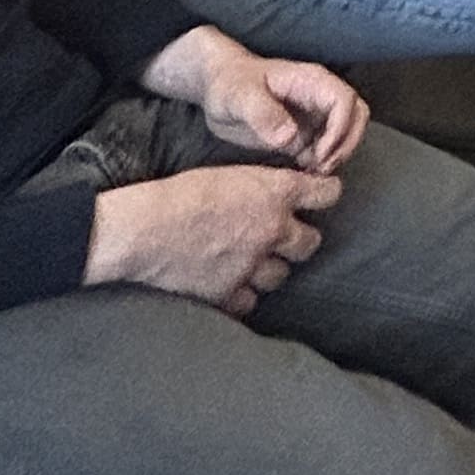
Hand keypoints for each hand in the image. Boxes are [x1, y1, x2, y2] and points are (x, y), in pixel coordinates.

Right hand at [85, 163, 341, 313]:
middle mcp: (273, 230)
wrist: (146, 229)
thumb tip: (281, 192)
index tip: (321, 198)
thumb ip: (263, 186)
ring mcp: (253, 265)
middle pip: (311, 243)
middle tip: (285, 238)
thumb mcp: (231, 174)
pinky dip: (243, 294)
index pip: (327, 194)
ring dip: (269, 269)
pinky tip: (230, 283)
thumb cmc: (182, 193)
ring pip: (280, 275)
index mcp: (276, 193)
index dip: (326, 195)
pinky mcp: (230, 294)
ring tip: (250, 261)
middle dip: (300, 240)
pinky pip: (250, 300)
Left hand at [142, 25, 364, 171]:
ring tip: (313, 174)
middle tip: (322, 167)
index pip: (345, 101)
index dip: (340, 129)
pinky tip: (303, 176)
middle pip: (356, 116)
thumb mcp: (240, 95)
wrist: (215, 88)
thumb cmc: (229, 83)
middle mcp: (318, 98)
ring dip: (337, 155)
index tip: (320, 153)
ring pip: (345, 133)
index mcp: (311, 82)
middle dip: (347, 143)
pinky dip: (322, 164)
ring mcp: (312, 117)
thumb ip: (263, 114)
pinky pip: (325, 149)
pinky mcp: (302, 135)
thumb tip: (290, 137)